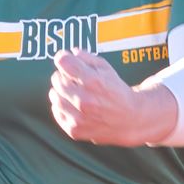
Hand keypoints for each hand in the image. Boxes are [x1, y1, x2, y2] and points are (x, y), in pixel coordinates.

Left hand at [48, 50, 173, 145]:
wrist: (130, 119)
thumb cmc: (117, 91)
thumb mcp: (107, 69)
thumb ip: (87, 57)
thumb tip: (69, 53)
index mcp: (93, 81)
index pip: (63, 62)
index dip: (63, 57)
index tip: (65, 59)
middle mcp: (84, 100)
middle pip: (56, 79)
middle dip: (62, 75)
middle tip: (70, 78)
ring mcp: (79, 117)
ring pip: (54, 96)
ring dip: (59, 91)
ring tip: (70, 91)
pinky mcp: (74, 129)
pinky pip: (56, 112)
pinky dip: (60, 106)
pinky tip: (71, 105)